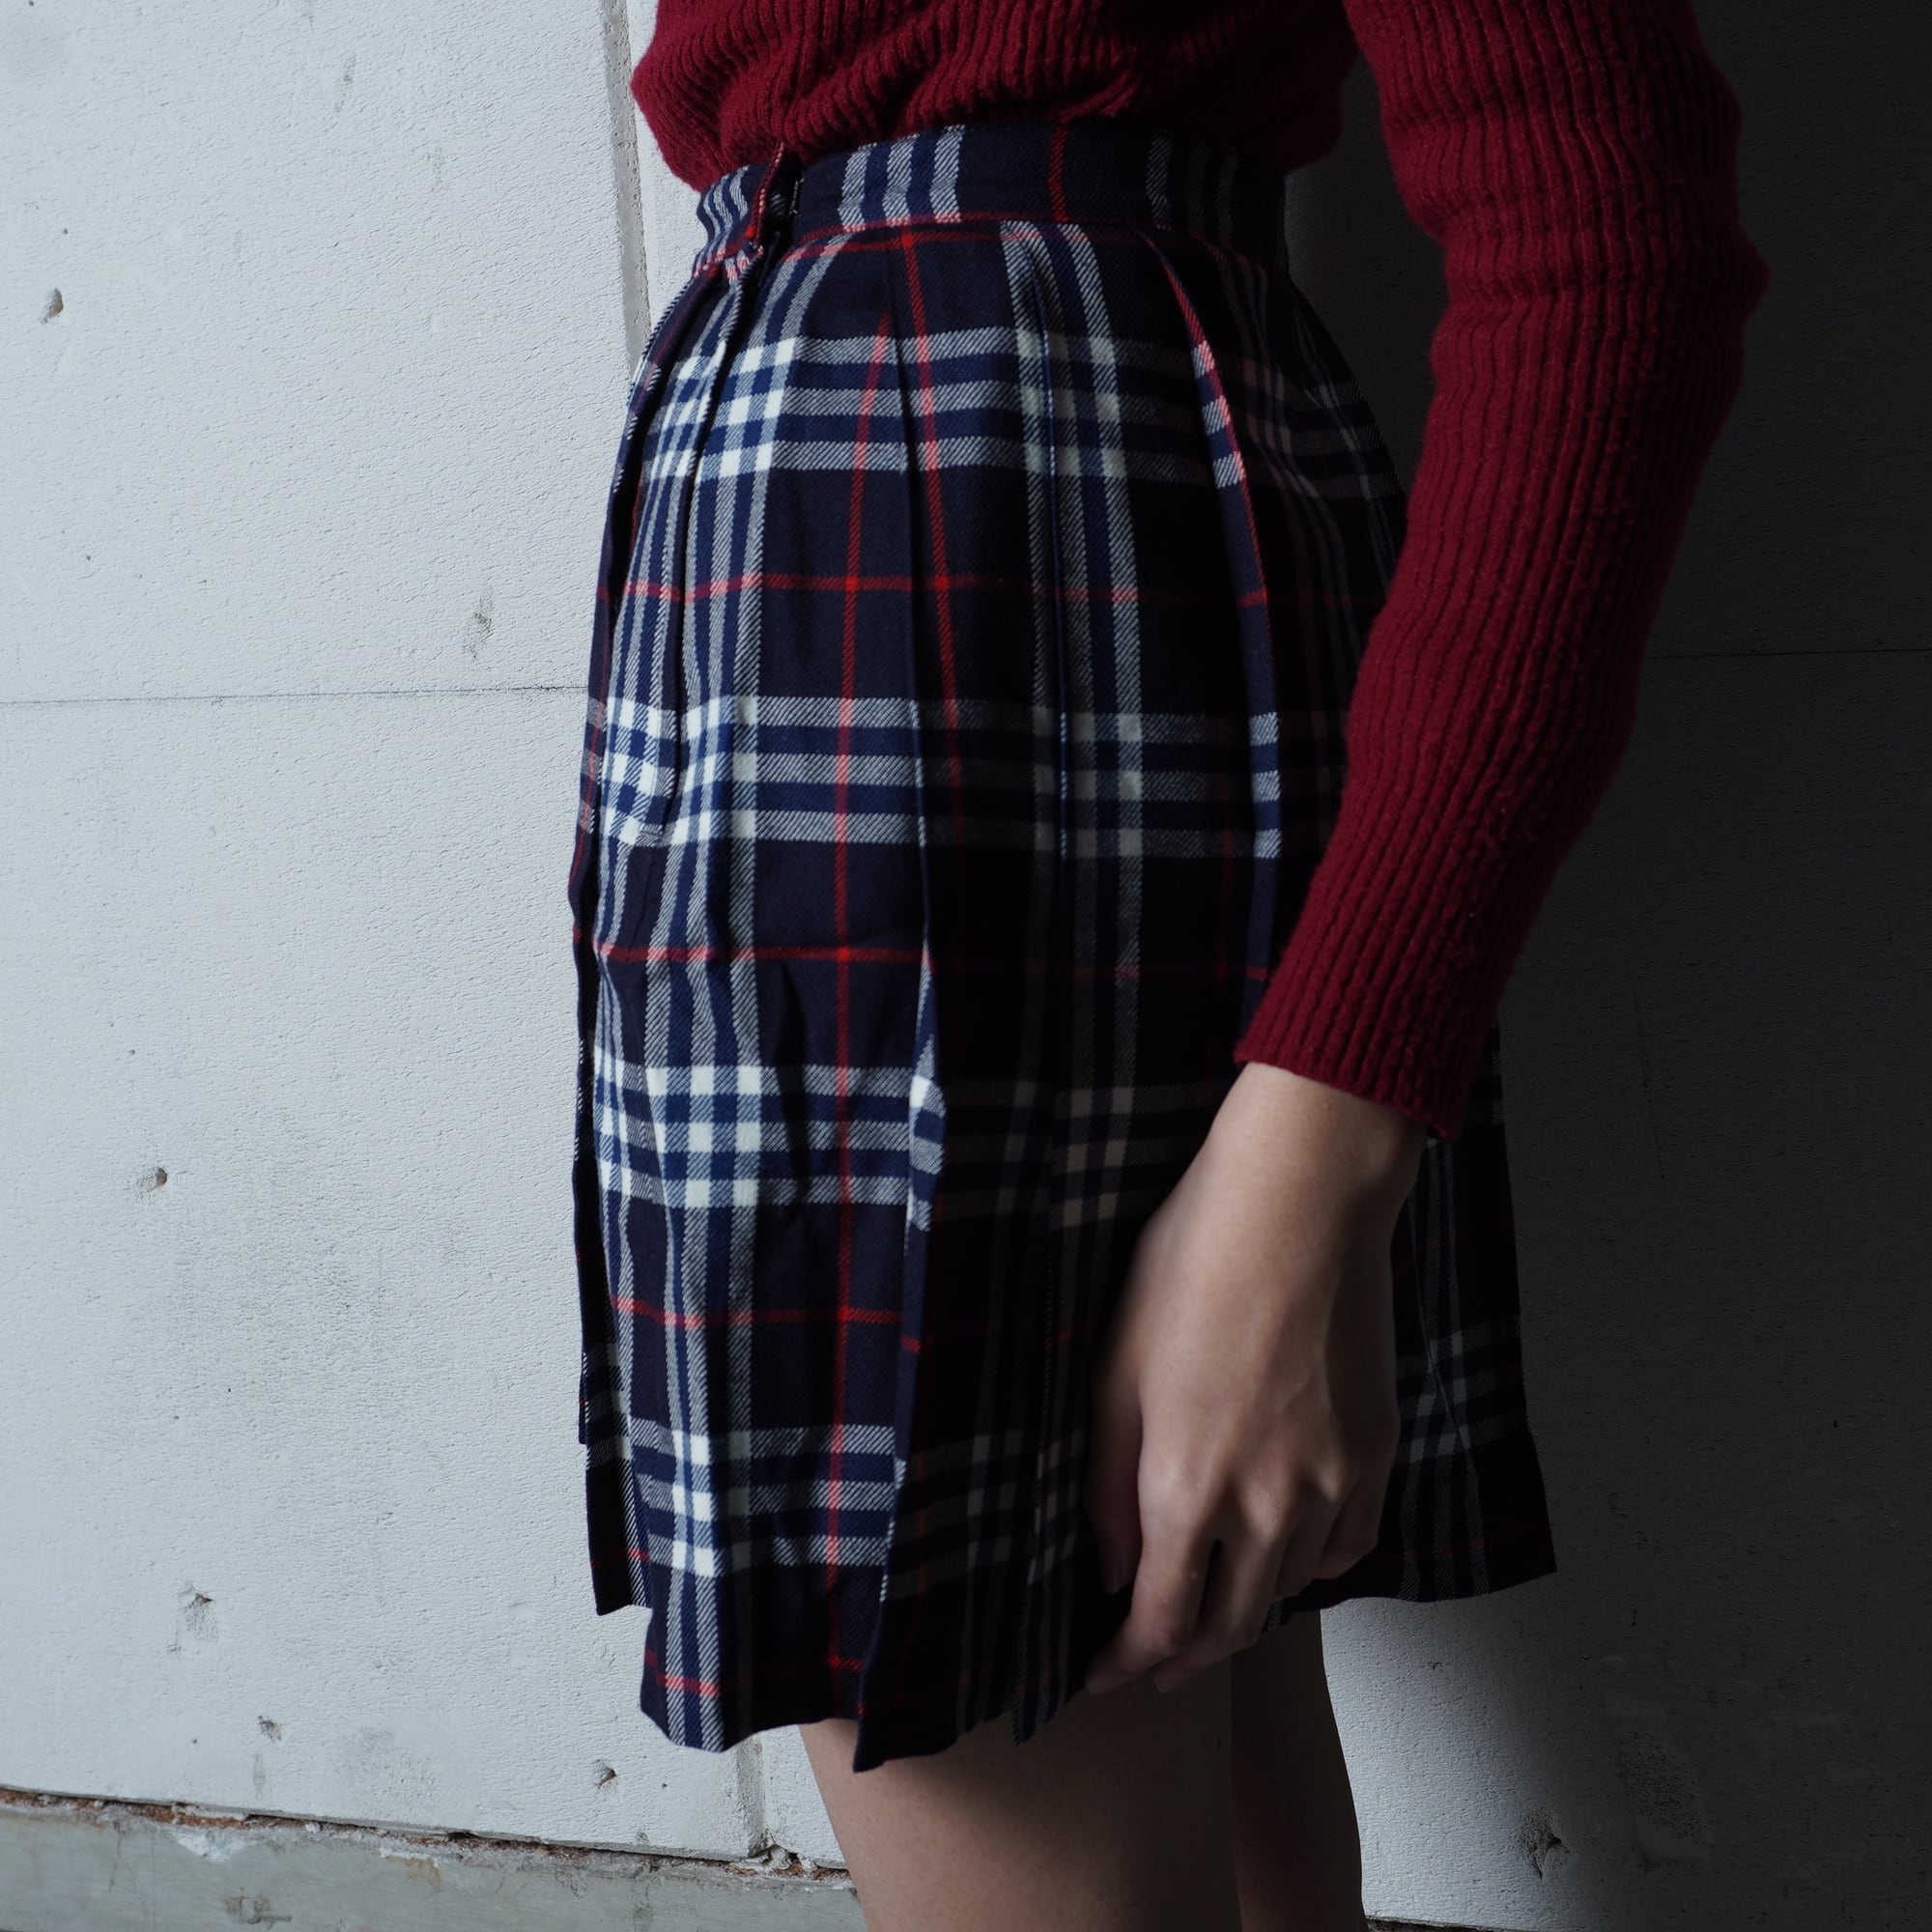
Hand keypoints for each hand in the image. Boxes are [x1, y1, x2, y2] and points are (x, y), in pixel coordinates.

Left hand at [1081, 1061, 1424, 1695]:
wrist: (1299, 1205)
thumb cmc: (1192, 1268)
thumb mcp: (1114, 1372)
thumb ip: (1108, 1484)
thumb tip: (1112, 1566)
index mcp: (1186, 1490)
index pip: (1160, 1620)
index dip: (1129, 1662)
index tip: (1104, 1674)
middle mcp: (1267, 1507)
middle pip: (1231, 1624)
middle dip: (1186, 1655)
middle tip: (1154, 1662)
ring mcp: (1334, 1483)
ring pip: (1291, 1588)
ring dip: (1247, 1610)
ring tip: (1215, 1605)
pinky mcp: (1378, 1450)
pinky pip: (1350, 1543)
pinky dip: (1315, 1567)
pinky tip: (1291, 1557)